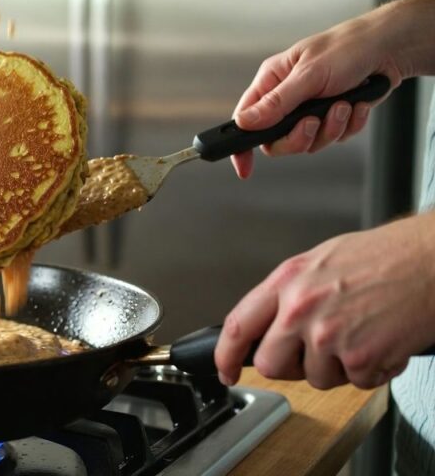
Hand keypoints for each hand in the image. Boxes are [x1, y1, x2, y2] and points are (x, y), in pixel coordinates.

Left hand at [215, 212, 434, 389]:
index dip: (225, 355)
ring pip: (315, 378)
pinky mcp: (359, 357)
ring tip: (359, 336)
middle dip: (290, 366)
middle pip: (271, 364)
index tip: (226, 370)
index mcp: (287, 281)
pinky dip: (370, 371)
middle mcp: (301, 309)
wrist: (430, 260)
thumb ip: (290, 292)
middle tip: (314, 354)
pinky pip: (354, 383)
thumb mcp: (320, 261)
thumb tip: (270, 322)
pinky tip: (380, 343)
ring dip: (337, 368)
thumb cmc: (385, 256)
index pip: (238, 325)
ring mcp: (328, 335)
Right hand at [230, 14, 401, 178]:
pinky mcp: (334, 117)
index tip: (244, 167)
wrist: (389, 48)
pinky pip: (335, 137)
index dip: (241, 145)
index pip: (245, 119)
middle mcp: (288, 98)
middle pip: (278, 141)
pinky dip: (350, 124)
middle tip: (313, 122)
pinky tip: (357, 105)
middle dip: (300, 136)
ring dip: (331, 127)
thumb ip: (276, 103)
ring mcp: (310, 110)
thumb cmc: (347, 48)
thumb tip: (245, 123)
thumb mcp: (308, 75)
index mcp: (272, 82)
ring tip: (343, 104)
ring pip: (309, 142)